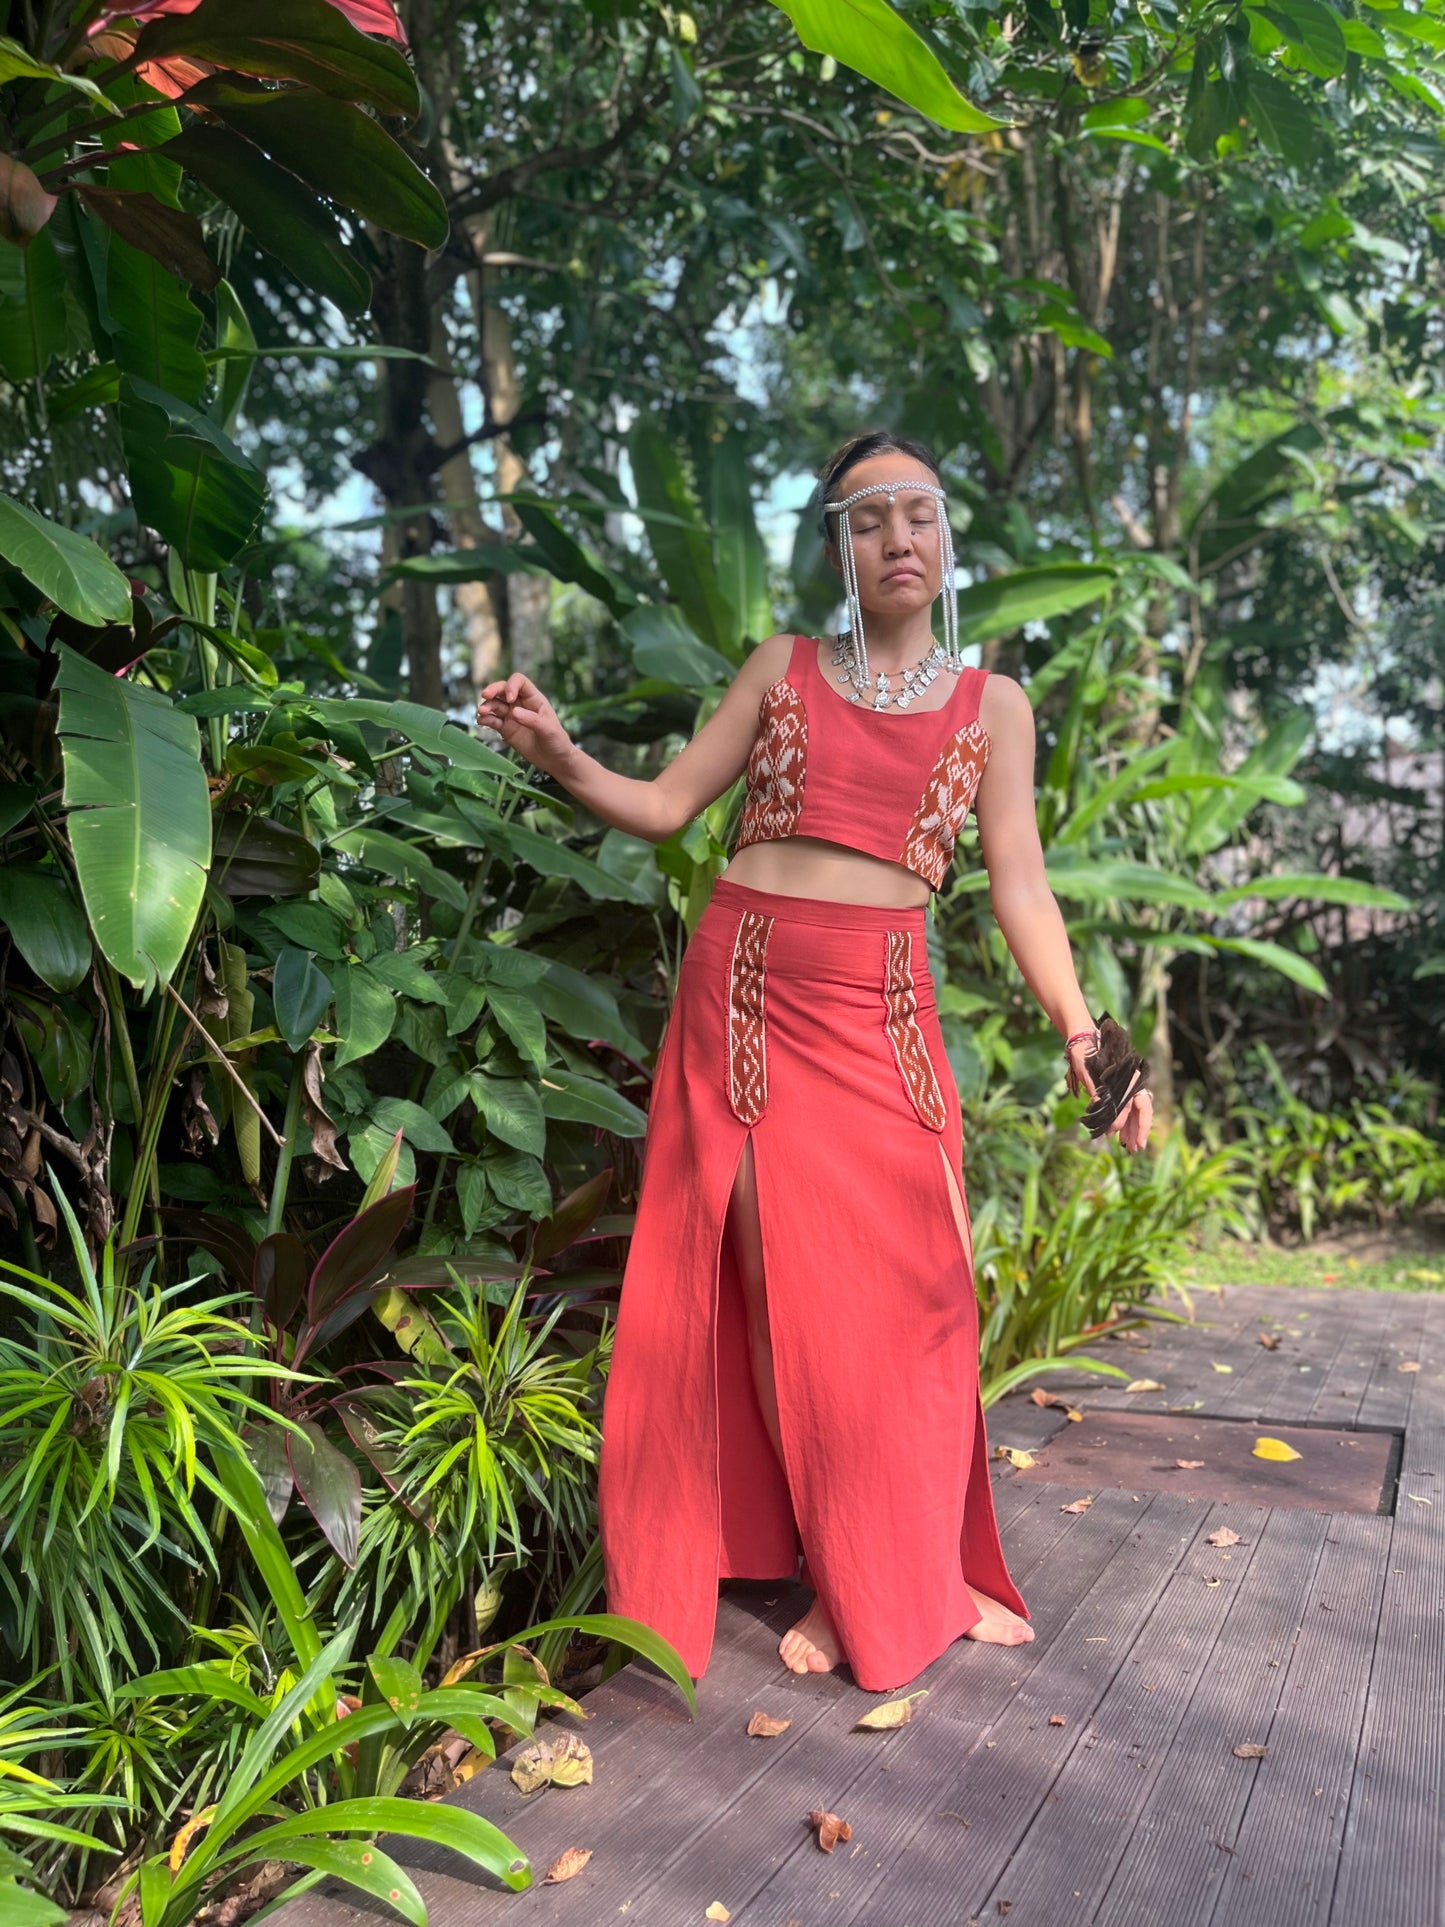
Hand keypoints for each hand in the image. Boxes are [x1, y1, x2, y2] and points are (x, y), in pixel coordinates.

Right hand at [475, 674, 573, 771]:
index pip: (519, 681)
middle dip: (493, 690)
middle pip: (502, 689)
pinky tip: (481, 721)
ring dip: (487, 706)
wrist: (554, 760)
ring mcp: (512, 716)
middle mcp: (521, 704)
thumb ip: (532, 720)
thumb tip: (513, 712)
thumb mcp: (548, 729)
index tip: (510, 699)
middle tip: (485, 695)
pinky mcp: (505, 729)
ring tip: (481, 712)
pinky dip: (485, 719)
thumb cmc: (557, 741)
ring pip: (495, 705)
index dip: (511, 686)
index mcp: (534, 699)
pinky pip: (493, 720)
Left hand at [1065, 1037, 1153, 1153]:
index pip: (1131, 1103)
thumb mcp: (1086, 1071)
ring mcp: (1127, 1087)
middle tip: (1135, 1149)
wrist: (1083, 1041)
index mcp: (1127, 1076)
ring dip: (1132, 1130)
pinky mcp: (1120, 1091)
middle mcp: (1131, 1082)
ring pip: (1135, 1112)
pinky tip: (1122, 1136)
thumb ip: (1094, 1089)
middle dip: (1138, 1130)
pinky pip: (1128, 1110)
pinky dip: (1126, 1123)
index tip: (1113, 1133)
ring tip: (1129, 1148)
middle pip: (1141, 1110)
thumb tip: (1100, 1107)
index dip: (1123, 1120)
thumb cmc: (1084, 1054)